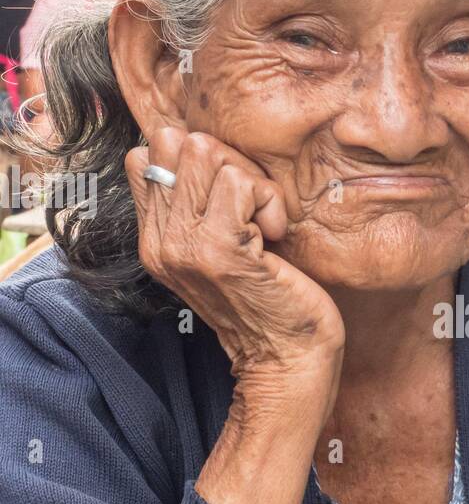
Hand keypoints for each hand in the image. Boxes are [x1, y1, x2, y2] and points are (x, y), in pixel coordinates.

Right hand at [126, 126, 343, 404]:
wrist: (285, 360)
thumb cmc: (267, 298)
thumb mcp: (218, 248)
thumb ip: (196, 205)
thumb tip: (194, 145)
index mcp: (153, 238)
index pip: (148, 155)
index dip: (198, 162)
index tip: (228, 202)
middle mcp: (159, 241)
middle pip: (179, 142)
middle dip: (228, 164)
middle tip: (251, 211)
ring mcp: (184, 245)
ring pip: (208, 154)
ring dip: (251, 183)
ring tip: (262, 228)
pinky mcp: (219, 250)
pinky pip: (242, 183)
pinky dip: (269, 202)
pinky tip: (272, 239)